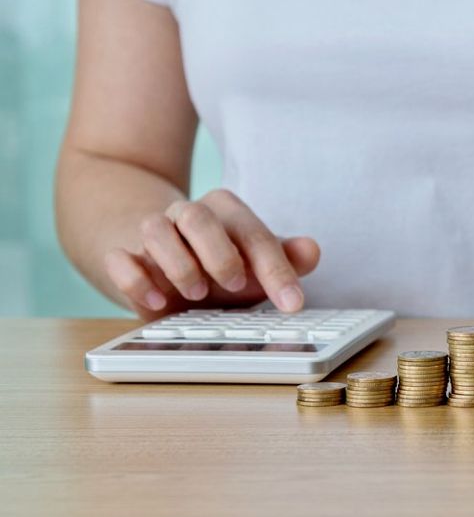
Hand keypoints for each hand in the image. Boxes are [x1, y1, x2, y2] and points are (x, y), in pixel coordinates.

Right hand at [104, 188, 320, 319]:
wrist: (156, 255)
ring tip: (195, 294)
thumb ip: (284, 258)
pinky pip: (119, 258)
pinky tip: (155, 301)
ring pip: (156, 229)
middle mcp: (187, 216)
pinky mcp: (122, 255)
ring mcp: (152, 233)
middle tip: (234, 285)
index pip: (254, 234)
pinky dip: (134, 278)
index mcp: (226, 213)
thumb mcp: (253, 263)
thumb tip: (311, 250)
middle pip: (199, 217)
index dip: (276, 269)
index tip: (292, 303)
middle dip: (219, 254)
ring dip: (178, 263)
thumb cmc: (217, 261)